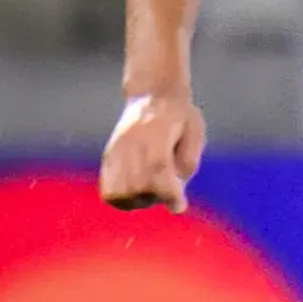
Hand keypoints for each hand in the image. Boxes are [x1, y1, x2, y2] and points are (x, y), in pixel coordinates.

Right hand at [100, 92, 205, 211]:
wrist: (152, 96)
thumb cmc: (180, 117)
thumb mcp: (195, 132)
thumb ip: (188, 161)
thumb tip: (176, 187)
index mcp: (156, 134)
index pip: (158, 170)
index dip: (170, 194)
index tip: (179, 205)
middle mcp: (132, 143)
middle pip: (139, 186)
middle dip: (157, 195)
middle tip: (170, 188)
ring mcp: (116, 152)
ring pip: (122, 194)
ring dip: (139, 200)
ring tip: (152, 189)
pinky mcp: (108, 158)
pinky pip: (109, 191)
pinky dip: (123, 199)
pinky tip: (137, 192)